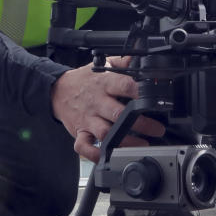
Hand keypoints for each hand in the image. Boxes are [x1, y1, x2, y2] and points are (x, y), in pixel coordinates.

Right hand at [51, 56, 165, 162]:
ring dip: (125, 141)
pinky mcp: (79, 132)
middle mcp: (96, 102)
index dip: (140, 92)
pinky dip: (94, 154)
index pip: (124, 85)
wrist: (57, 90)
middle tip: (158, 129)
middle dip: (140, 123)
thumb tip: (142, 60)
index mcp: (104, 84)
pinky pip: (84, 146)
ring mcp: (88, 119)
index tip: (155, 99)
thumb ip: (124, 62)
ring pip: (106, 133)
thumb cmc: (84, 80)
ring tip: (143, 144)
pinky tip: (109, 156)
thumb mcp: (103, 65)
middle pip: (119, 114)